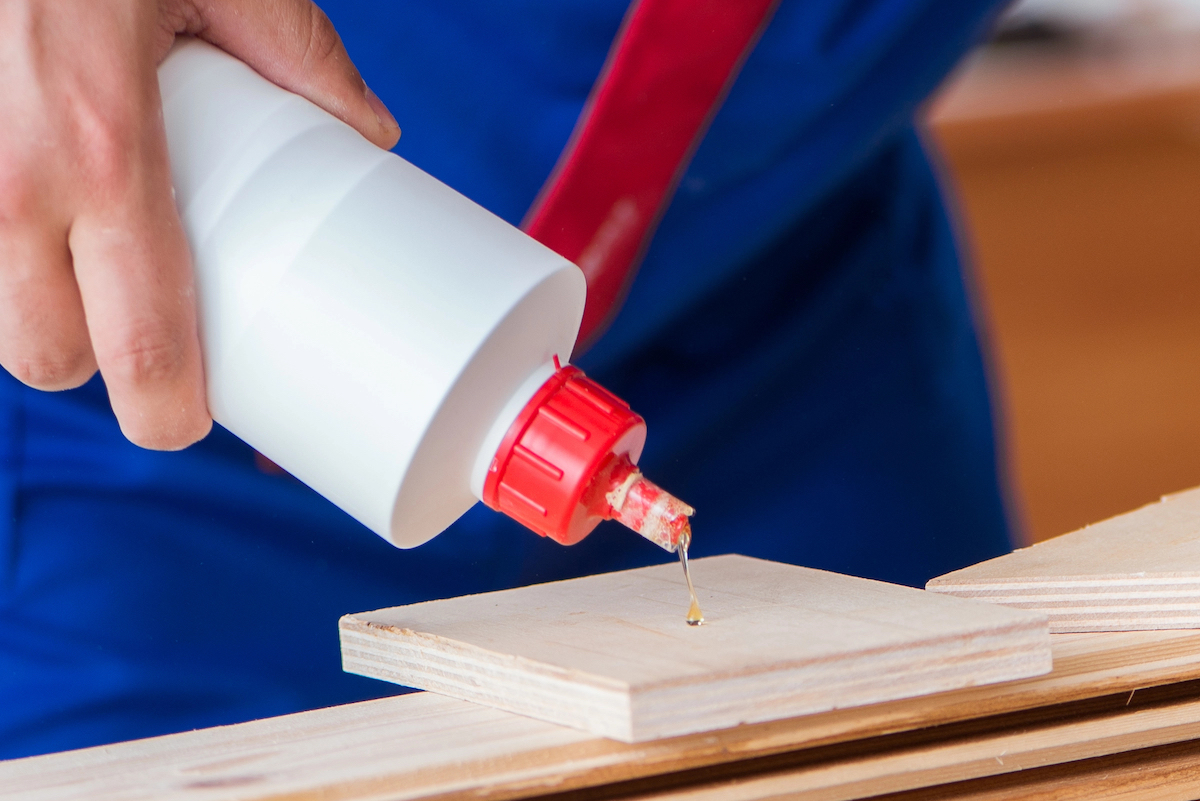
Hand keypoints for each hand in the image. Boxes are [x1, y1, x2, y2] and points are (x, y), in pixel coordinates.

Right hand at [0, 0, 399, 448]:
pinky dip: (0, 261)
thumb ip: (303, 57)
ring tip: (95, 279)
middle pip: (42, 354)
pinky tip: (40, 233)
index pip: (134, 336)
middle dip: (95, 366)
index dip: (162, 405)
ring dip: (38, 316)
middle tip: (151, 334)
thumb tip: (370, 136)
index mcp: (101, 149)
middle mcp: (7, 177)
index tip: (188, 422)